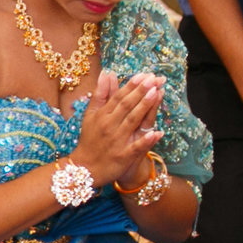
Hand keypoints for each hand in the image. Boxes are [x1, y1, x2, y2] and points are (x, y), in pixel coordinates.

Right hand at [71, 69, 163, 191]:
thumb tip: (107, 74)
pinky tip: (157, 133)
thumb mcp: (91, 115)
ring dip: (144, 107)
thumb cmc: (90, 140)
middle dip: (141, 91)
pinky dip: (146, 141)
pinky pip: (136, 147)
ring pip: (133, 122)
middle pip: (127, 106)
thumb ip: (101, 95)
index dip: (131, 86)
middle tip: (154, 79)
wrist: (84, 168)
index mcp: (102, 116)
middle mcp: (109, 126)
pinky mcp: (123, 157)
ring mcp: (117, 141)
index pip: (118, 97)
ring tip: (156, 93)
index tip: (144, 75)